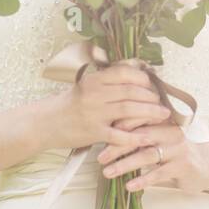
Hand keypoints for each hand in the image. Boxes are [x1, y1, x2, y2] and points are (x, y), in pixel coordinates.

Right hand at [47, 58, 171, 154]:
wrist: (46, 123)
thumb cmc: (69, 103)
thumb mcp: (85, 85)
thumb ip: (107, 80)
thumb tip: (134, 70)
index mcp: (94, 80)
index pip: (124, 73)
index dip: (142, 78)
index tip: (152, 85)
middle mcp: (94, 94)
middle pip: (130, 92)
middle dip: (151, 97)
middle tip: (162, 102)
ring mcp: (94, 113)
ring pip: (128, 110)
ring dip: (150, 113)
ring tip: (163, 115)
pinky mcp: (93, 133)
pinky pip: (118, 135)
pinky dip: (135, 137)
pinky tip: (147, 138)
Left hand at [96, 121, 208, 193]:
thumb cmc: (178, 152)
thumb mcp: (162, 140)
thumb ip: (142, 136)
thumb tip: (110, 136)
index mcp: (164, 122)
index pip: (140, 118)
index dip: (120, 125)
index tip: (101, 134)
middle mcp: (171, 132)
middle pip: (140, 136)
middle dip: (117, 146)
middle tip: (100, 157)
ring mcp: (178, 149)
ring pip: (147, 155)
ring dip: (125, 164)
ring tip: (108, 172)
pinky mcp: (183, 167)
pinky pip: (158, 174)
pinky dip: (142, 180)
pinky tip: (129, 186)